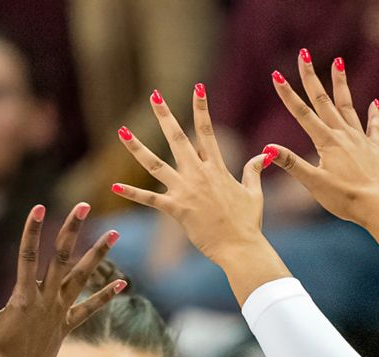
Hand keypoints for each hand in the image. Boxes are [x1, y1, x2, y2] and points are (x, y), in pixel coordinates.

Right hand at [0, 202, 126, 356]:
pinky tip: (121, 283)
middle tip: (84, 205)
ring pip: (82, 278)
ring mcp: (59, 314)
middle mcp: (46, 302)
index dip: (33, 231)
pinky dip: (104, 296)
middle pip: (61, 258)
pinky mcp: (66, 327)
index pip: (28, 256)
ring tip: (114, 234)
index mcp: (23, 298)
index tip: (39, 207)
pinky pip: (89, 309)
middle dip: (72, 230)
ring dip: (98, 255)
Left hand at [111, 87, 286, 301]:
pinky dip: (132, 194)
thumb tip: (263, 154)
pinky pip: (150, 199)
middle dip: (165, 115)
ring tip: (122, 131)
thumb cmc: (248, 223)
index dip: (201, 108)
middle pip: (178, 138)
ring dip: (137, 147)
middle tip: (154, 95)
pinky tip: (114, 186)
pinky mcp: (176, 209)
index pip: (207, 131)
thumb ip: (254, 170)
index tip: (198, 87)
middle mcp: (199, 174)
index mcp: (217, 168)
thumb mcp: (254, 193)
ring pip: (156, 164)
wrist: (240, 247)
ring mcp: (186, 190)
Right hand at [264, 52, 378, 256]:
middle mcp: (343, 134)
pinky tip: (375, 103)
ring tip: (339, 62)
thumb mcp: (313, 183)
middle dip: (311, 77)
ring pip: (347, 106)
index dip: (287, 94)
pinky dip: (374, 114)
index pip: (302, 113)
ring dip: (341, 84)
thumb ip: (292, 163)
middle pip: (323, 100)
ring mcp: (359, 140)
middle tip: (304, 54)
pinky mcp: (373, 149)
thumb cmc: (343, 198)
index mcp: (326, 141)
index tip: (276, 75)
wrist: (377, 207)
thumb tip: (268, 148)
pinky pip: (373, 127)